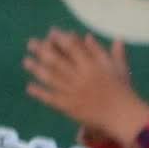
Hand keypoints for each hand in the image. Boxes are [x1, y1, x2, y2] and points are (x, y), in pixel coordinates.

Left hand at [21, 29, 148, 144]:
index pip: (72, 47)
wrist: (122, 115)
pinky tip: (29, 87)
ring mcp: (71, 92)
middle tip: (30, 43)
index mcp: (91, 65)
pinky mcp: (68, 106)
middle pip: (56, 60)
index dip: (60, 38)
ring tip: (26, 61)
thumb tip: (91, 36)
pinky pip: (51, 98)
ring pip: (50, 78)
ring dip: (36, 69)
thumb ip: (107, 50)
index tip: (50, 32)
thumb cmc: (122, 90)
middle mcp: (79, 76)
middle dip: (42, 50)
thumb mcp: (118, 67)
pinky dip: (39, 93)